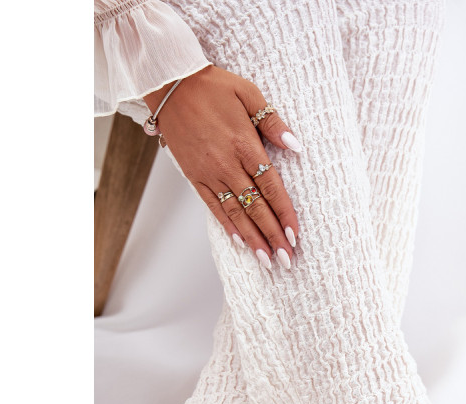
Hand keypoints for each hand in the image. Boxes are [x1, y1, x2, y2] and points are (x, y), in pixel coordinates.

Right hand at [144, 66, 301, 268]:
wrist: (169, 82)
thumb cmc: (213, 86)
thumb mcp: (249, 94)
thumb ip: (273, 123)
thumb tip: (295, 145)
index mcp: (245, 145)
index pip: (271, 187)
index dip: (284, 214)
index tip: (295, 236)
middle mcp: (227, 165)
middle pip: (256, 207)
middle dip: (273, 236)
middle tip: (287, 260)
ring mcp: (209, 173)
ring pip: (236, 213)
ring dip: (253, 238)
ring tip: (267, 260)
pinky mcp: (193, 176)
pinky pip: (213, 206)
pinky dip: (227, 226)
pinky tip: (240, 242)